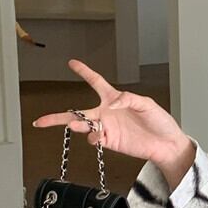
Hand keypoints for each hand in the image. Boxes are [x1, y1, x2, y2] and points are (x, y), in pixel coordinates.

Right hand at [32, 59, 185, 165]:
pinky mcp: (111, 142)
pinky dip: (92, 138)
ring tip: (75, 124)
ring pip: (82, 127)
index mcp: (115, 99)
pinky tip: (96, 136)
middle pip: (77, 113)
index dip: (84, 72)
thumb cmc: (160, 122)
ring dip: (76, 125)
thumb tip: (113, 103)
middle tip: (41, 121)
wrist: (166, 144)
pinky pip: (94, 139)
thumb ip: (129, 99)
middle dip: (57, 117)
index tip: (72, 63)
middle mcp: (107, 113)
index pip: (96, 82)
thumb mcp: (147, 104)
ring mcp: (107, 128)